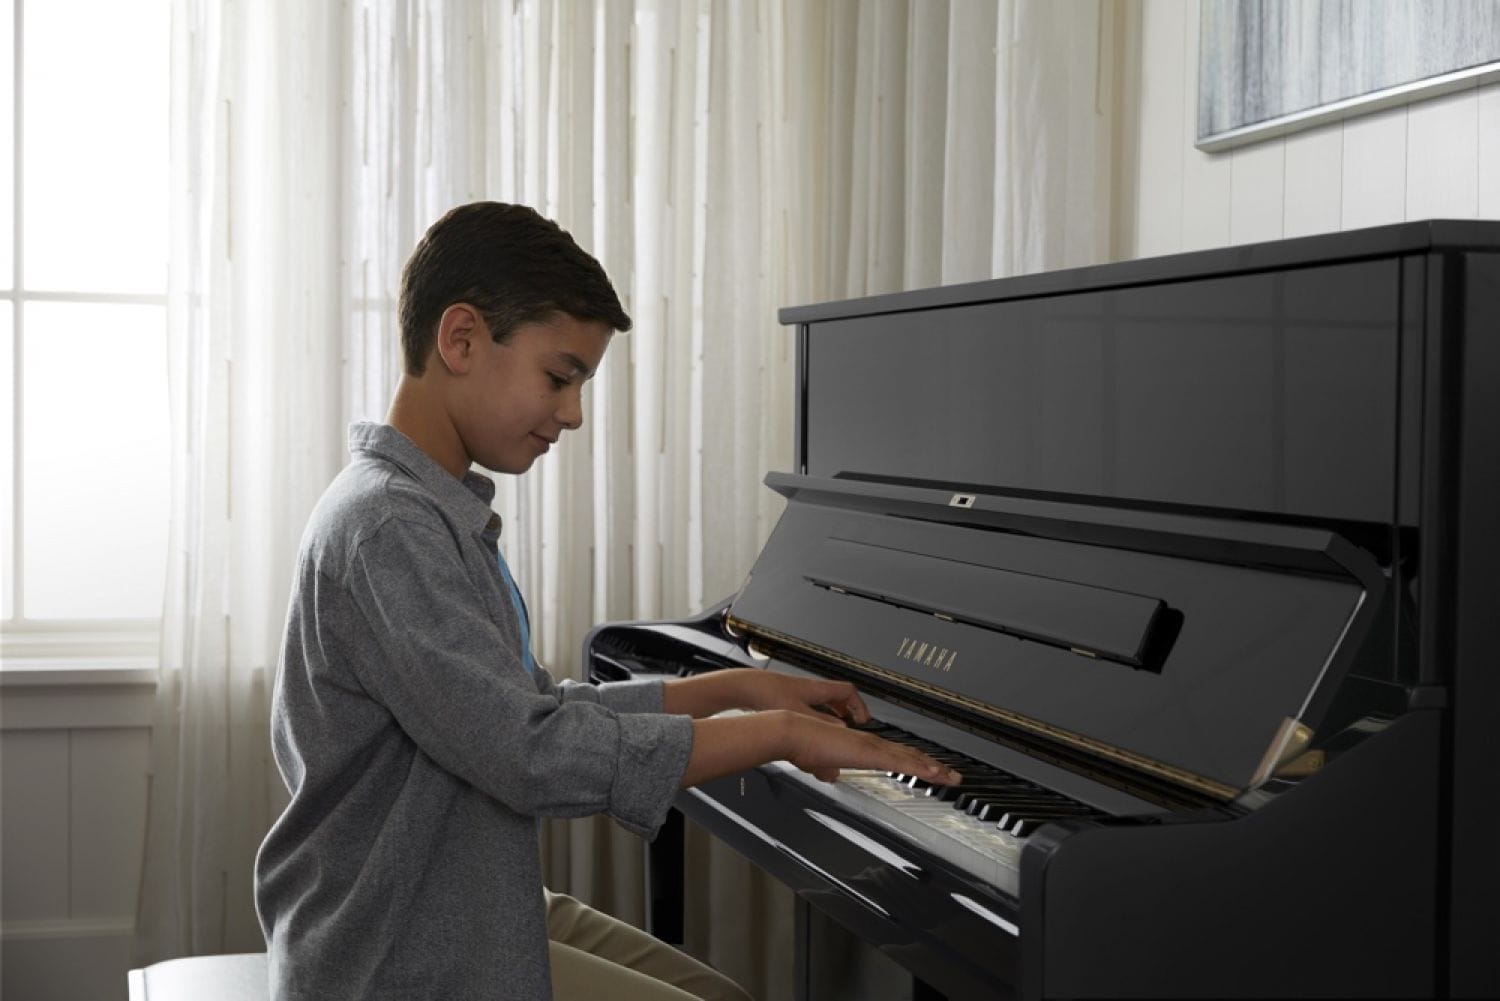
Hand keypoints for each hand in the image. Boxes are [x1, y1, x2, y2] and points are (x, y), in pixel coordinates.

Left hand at [743, 672, 871, 724]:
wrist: (745, 687)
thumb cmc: (769, 694)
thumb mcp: (799, 713)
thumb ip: (821, 723)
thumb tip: (842, 731)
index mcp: (817, 689)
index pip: (848, 692)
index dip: (859, 705)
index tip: (863, 720)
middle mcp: (810, 689)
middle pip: (837, 697)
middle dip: (847, 712)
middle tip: (852, 726)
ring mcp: (798, 694)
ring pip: (822, 703)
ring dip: (830, 716)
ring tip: (833, 731)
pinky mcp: (786, 700)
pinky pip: (809, 708)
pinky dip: (815, 719)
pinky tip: (808, 731)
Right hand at [781, 711, 961, 785]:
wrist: (793, 732)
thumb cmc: (802, 745)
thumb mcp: (819, 764)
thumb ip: (828, 769)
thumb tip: (832, 776)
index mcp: (861, 747)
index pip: (895, 755)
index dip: (914, 762)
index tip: (929, 770)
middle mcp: (871, 743)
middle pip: (910, 755)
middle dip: (933, 766)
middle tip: (952, 774)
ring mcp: (872, 746)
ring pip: (911, 758)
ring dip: (934, 769)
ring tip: (952, 777)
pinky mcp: (869, 752)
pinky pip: (902, 762)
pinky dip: (921, 768)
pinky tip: (935, 774)